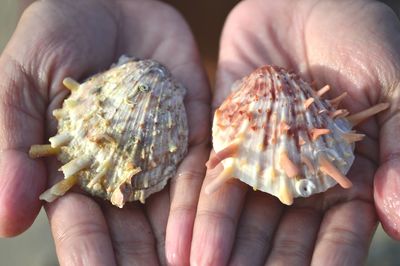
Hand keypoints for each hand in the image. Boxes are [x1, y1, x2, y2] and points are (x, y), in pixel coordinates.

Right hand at [0, 0, 209, 264]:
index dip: (89, 253)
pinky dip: (204, 198)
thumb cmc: (54, 36)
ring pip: (172, 206)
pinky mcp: (195, 124)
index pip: (83, 223)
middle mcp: (125, 167)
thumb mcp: (21, 84)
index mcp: (80, 168)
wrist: (106, 0)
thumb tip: (7, 219)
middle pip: (134, 226)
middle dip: (142, 260)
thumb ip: (13, 145)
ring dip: (180, 241)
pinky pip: (202, 166)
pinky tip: (208, 230)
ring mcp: (163, 148)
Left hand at [190, 0, 399, 264]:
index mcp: (343, 174)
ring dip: (224, 245)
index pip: (337, 232)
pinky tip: (185, 241)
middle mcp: (297, 175)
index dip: (328, 259)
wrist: (306, 2)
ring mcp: (258, 159)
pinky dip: (199, 208)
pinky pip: (211, 176)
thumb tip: (399, 220)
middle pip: (281, 232)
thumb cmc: (363, 39)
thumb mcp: (397, 87)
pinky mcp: (225, 137)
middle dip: (264, 262)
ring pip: (242, 213)